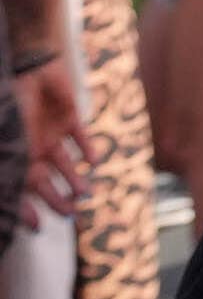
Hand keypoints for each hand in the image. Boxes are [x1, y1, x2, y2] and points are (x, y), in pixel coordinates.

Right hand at [13, 63, 84, 228]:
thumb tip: (16, 195)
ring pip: (65, 163)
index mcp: (16, 156)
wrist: (28, 70)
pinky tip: (94, 161)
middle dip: (57, 199)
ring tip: (86, 193)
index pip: (21, 190)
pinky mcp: (68, 118)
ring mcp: (50, 134)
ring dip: (75, 178)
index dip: (26, 210)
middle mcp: (33, 149)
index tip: (38, 228)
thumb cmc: (14, 108)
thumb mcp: (13, 142)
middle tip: (71, 216)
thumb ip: (17, 167)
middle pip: (46, 181)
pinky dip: (88, 149)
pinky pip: (81, 137)